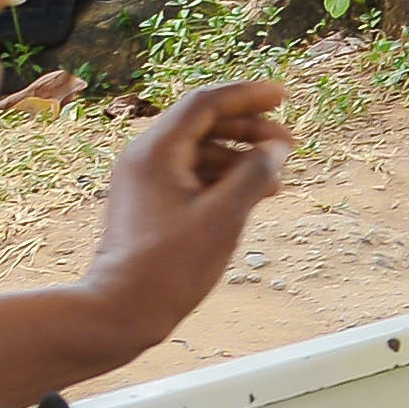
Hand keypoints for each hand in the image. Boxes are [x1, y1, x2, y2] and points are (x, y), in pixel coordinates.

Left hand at [76, 77, 296, 358]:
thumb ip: (255, 175)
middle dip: (249, 129)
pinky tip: (250, 195)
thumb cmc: (169, 266)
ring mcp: (144, 181)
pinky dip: (222, 178)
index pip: (206, 103)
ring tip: (275, 177)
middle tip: (288, 144)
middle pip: (204, 124)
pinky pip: (190, 175)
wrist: (120, 311)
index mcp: (156, 151)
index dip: (248, 96)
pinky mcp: (148, 203)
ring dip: (239, 157)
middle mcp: (145, 158)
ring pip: (199, 151)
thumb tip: (277, 148)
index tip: (283, 97)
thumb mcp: (224, 217)